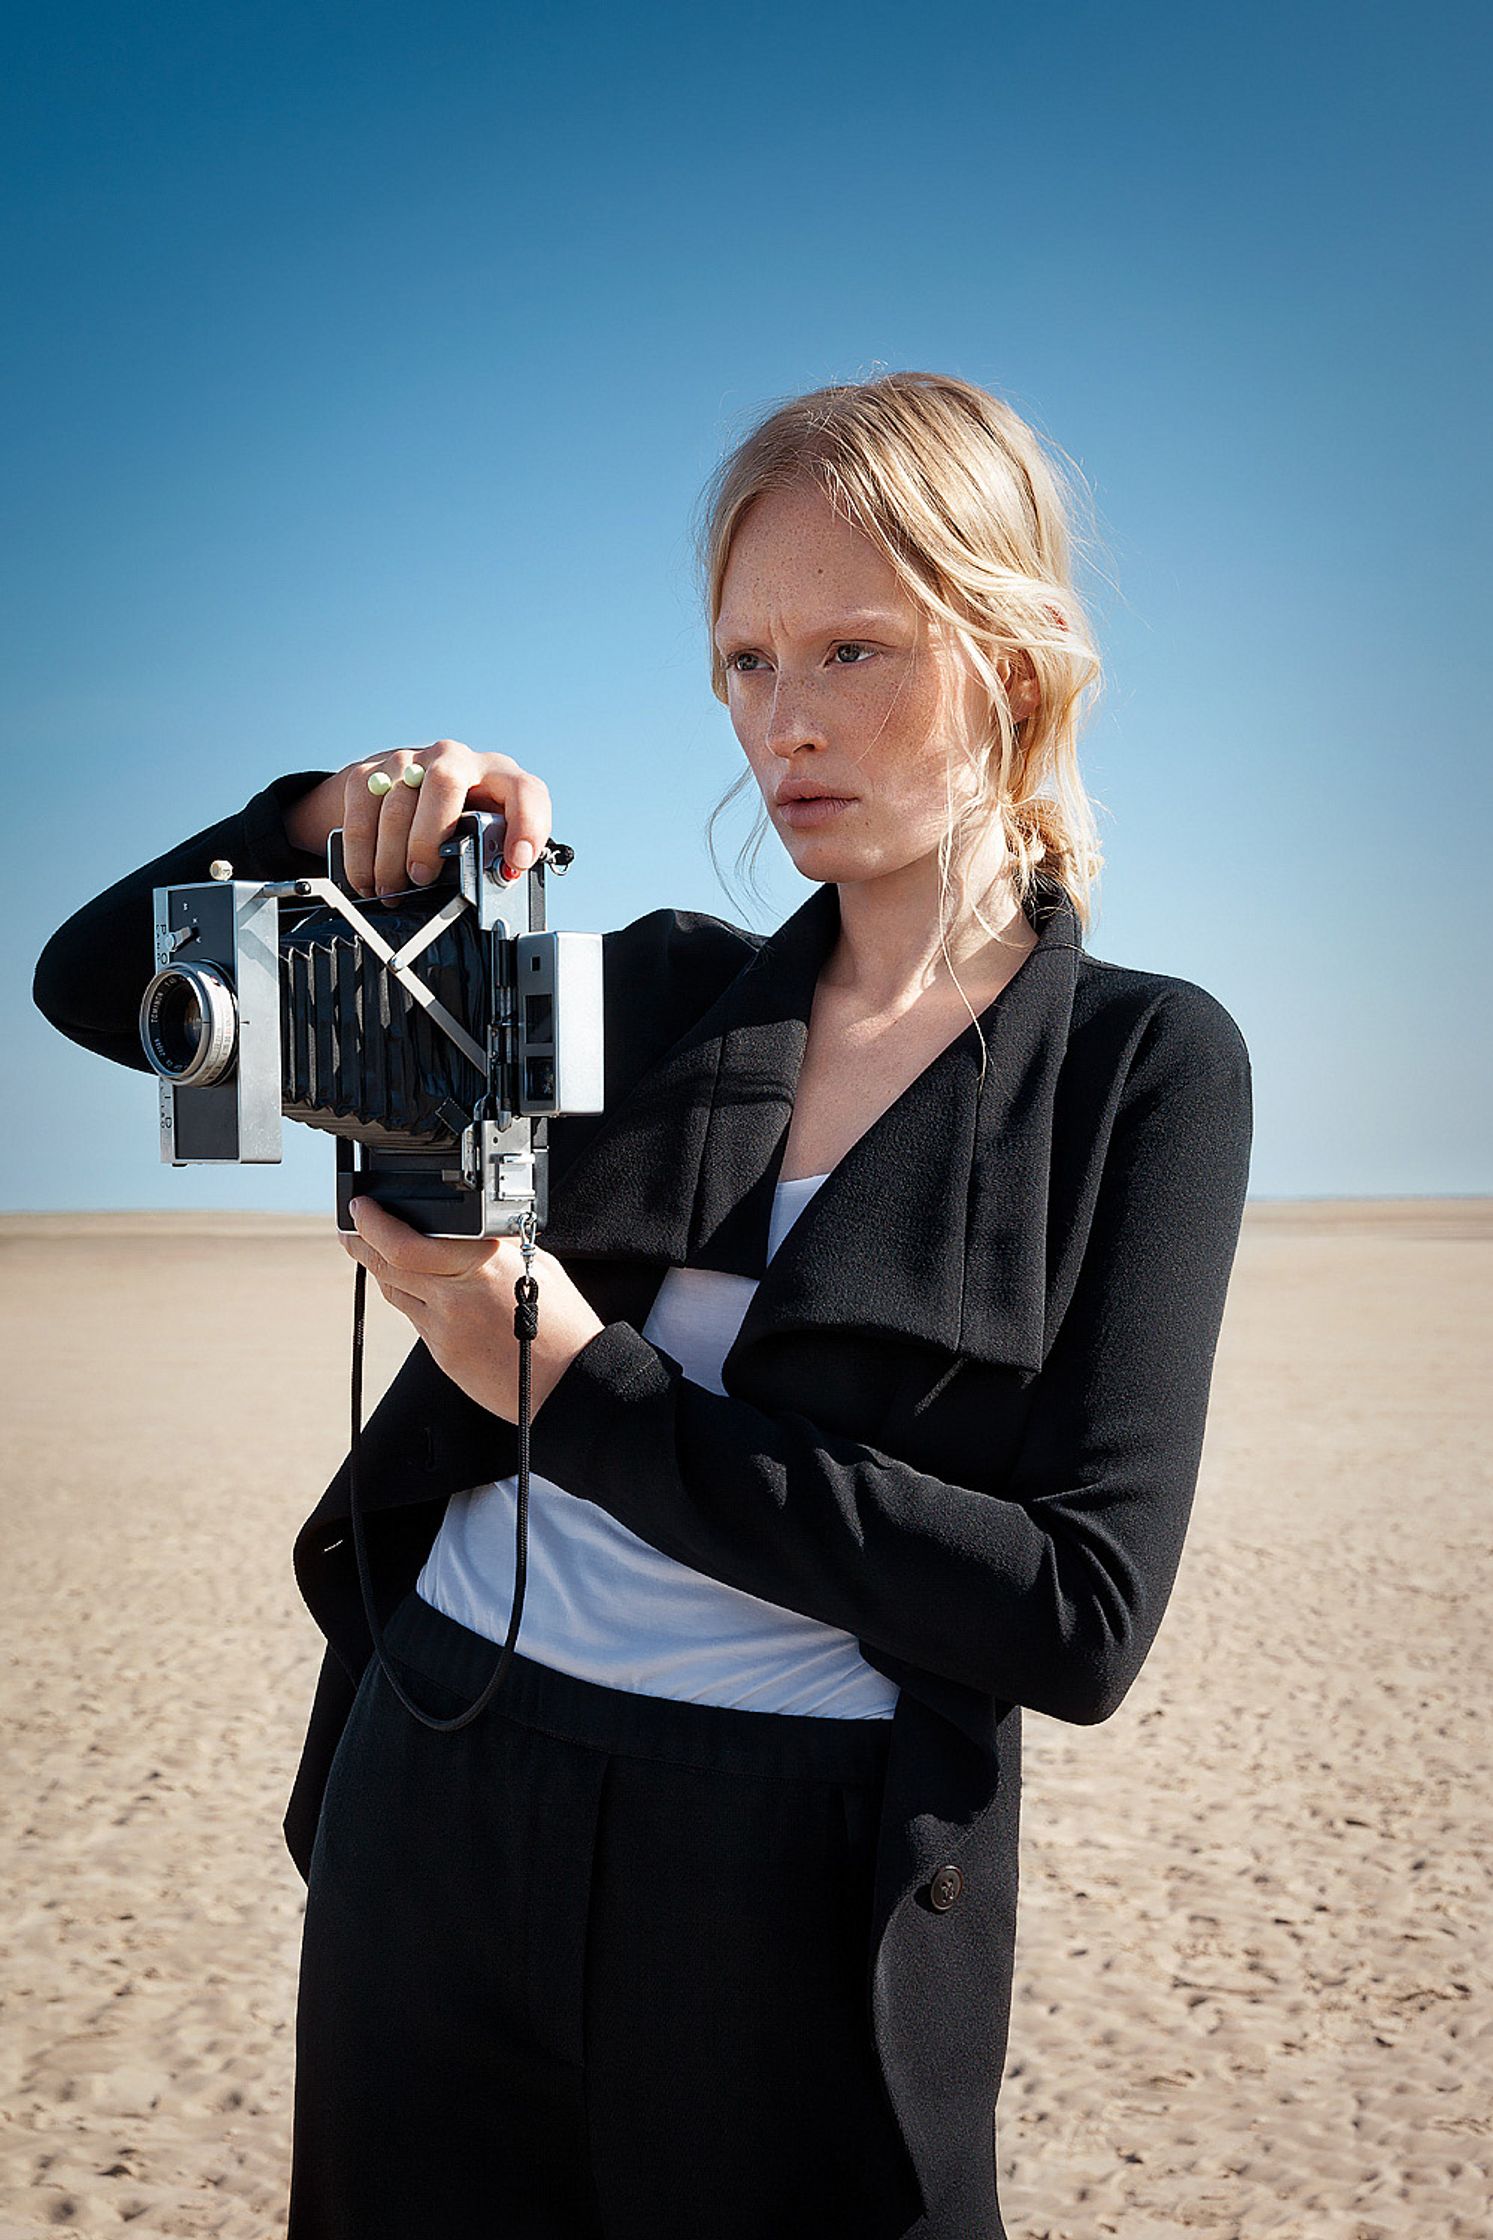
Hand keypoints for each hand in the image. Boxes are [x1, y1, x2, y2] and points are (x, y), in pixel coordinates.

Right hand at [283, 740, 552, 898]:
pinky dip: (361, 850)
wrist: (407, 791)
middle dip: (430, 835)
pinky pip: (362, 807)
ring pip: (398, 799)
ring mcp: (412, 760)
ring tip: (391, 888)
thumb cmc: (457, 820)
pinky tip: (366, 878)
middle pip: (445, 781)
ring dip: (390, 853)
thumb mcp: (483, 835)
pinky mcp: (372, 770)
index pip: (525, 791)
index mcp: (499, 777)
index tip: (515, 863)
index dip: (525, 826)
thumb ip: (494, 854)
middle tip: (422, 876)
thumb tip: (499, 882)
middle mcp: (456, 760)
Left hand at [340, 1195, 603, 1422]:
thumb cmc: (563, 1325)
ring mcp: (444, 1330)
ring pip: (394, 1293)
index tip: (362, 1208)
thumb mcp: (537, 1264)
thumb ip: (497, 1245)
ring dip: (379, 1269)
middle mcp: (456, 1296)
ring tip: (370, 1250)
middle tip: (349, 1227)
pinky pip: (415, 1320)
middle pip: (386, 1265)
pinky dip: (410, 1300)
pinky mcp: (442, 1355)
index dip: (373, 1224)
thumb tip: (468, 1230)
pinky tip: (415, 1290)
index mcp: (482, 1264)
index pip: (405, 1242)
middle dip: (359, 1241)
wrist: (569, 1381)